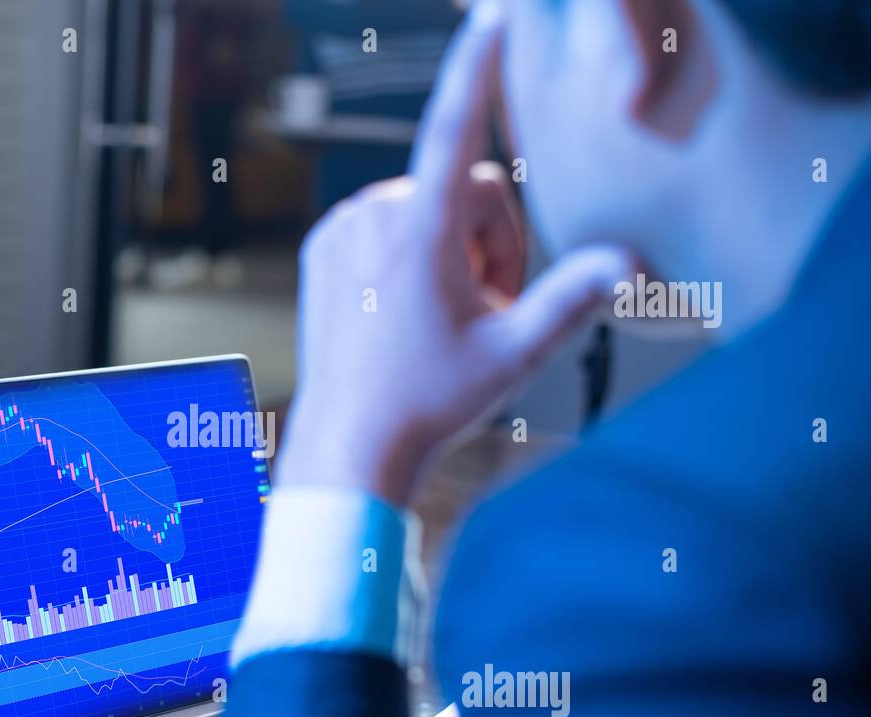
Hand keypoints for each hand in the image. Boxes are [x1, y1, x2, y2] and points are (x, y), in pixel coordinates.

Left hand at [278, 0, 633, 505]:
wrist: (350, 443)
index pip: (458, 128)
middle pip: (468, 190)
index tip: (492, 15)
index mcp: (419, 232)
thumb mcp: (514, 356)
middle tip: (490, 311)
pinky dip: (411, 253)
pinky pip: (388, 223)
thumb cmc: (425, 404)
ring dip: (454, 251)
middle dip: (493, 242)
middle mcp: (374, 218)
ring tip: (448, 318)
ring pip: (429, 206)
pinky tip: (409, 309)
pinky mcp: (324, 247)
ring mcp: (343, 231)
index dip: (480, 68)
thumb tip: (624, 263)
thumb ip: (573, 300)